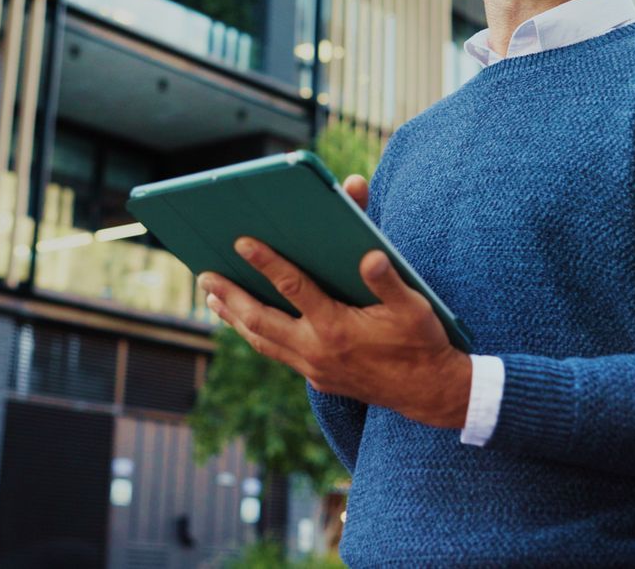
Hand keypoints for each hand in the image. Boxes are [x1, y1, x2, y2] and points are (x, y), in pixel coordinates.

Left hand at [199, 174, 471, 429]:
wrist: (428, 393)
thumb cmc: (422, 342)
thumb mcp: (413, 306)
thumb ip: (388, 280)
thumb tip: (371, 254)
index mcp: (337, 328)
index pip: (293, 289)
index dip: (267, 263)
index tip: (242, 242)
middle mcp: (318, 351)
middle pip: (261, 321)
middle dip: (231, 296)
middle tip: (205, 274)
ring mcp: (314, 368)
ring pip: (263, 342)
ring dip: (236, 318)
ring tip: (214, 296)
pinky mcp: (318, 378)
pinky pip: (278, 354)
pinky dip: (257, 335)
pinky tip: (248, 322)